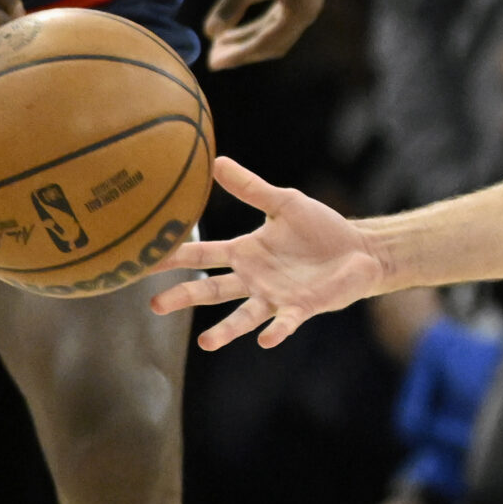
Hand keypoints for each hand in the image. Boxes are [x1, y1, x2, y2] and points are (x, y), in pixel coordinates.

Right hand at [149, 156, 388, 348]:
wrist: (359, 249)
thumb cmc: (319, 228)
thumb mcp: (284, 202)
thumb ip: (251, 187)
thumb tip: (216, 161)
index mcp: (245, 252)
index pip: (202, 254)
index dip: (175, 255)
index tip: (143, 258)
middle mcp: (254, 279)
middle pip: (212, 290)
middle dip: (184, 297)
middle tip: (155, 305)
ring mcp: (275, 297)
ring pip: (244, 316)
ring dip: (225, 330)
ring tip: (206, 343)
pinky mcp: (301, 308)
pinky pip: (285, 322)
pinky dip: (276, 331)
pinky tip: (265, 339)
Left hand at [203, 0, 325, 70]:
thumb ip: (230, 6)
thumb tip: (210, 34)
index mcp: (300, 12)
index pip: (265, 45)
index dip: (238, 56)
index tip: (211, 63)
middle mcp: (307, 8)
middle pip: (272, 41)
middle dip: (243, 49)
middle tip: (213, 56)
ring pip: (274, 26)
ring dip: (248, 34)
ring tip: (221, 39)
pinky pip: (276, 10)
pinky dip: (256, 17)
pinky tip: (234, 15)